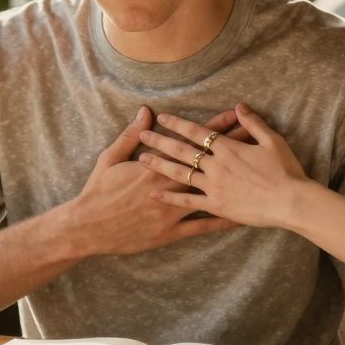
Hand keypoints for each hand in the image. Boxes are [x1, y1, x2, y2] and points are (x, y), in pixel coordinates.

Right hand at [61, 107, 242, 257]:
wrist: (89, 227)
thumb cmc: (98, 191)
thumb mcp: (111, 158)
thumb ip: (131, 135)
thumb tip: (145, 112)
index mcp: (156, 165)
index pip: (193, 142)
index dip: (216, 128)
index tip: (235, 115)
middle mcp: (168, 185)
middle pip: (208, 164)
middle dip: (233, 149)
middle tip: (255, 137)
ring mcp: (171, 210)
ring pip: (209, 193)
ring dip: (232, 184)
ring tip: (255, 176)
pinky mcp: (170, 232)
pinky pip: (201, 226)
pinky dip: (221, 222)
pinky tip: (239, 219)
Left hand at [138, 103, 318, 228]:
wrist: (292, 202)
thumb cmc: (286, 170)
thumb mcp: (273, 141)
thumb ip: (253, 123)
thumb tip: (239, 106)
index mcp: (228, 148)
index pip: (197, 132)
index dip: (177, 124)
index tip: (161, 118)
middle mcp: (217, 166)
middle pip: (182, 151)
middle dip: (160, 142)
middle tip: (143, 136)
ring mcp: (214, 187)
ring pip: (180, 174)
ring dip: (160, 165)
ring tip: (142, 159)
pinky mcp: (217, 206)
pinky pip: (189, 202)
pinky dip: (171, 197)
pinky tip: (155, 193)